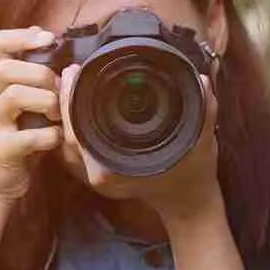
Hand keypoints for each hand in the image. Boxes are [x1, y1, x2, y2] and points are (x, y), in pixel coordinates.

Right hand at [0, 27, 63, 206]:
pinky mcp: (0, 150)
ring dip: (46, 102)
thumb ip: (31, 74)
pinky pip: (29, 137)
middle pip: (7, 68)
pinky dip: (50, 136)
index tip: (49, 40)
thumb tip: (46, 36)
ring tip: (57, 115)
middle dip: (41, 75)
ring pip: (14, 95)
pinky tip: (56, 140)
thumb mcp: (23, 102)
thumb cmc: (17, 137)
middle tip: (58, 92)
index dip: (23, 36)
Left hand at [58, 62, 220, 222]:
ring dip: (66, 110)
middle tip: (71, 70)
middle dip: (65, 99)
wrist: (187, 199)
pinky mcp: (95, 168)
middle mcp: (98, 174)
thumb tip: (201, 79)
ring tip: (70, 80)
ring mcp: (93, 174)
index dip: (70, 99)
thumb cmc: (193, 172)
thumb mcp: (202, 140)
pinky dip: (72, 122)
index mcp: (113, 169)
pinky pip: (76, 143)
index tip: (74, 71)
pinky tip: (76, 101)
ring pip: (68, 139)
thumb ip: (204, 109)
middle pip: (67, 132)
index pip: (78, 131)